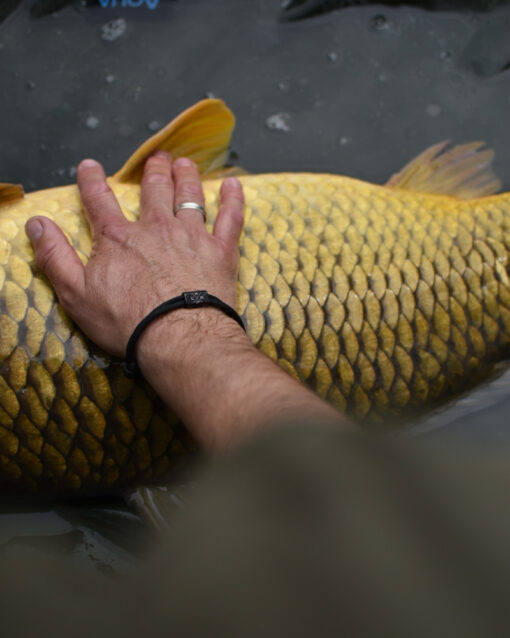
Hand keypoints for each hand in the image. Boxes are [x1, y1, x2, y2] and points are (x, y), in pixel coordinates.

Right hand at [25, 152, 245, 358]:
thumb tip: (37, 225)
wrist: (179, 338)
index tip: (90, 167)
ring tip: (185, 164)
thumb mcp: (76, 295)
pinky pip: (230, 217)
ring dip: (187, 176)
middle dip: (154, 171)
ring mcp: (191, 236)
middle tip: (157, 158)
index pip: (99, 200)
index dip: (92, 181)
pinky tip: (234, 185)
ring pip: (190, 196)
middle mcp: (156, 228)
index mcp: (119, 238)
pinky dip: (233, 199)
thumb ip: (55, 257)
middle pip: (154, 190)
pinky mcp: (220, 251)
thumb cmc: (128, 321)